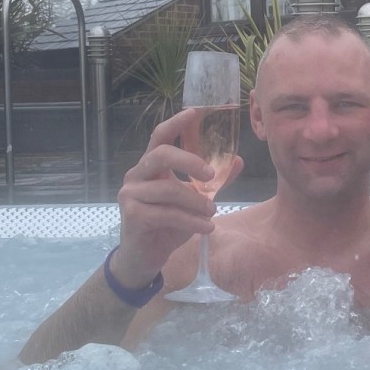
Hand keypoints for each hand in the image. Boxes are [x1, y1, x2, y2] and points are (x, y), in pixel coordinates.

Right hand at [112, 109, 243, 286]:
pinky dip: (191, 221)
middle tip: (211, 175)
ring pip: (169, 189)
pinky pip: (167, 214)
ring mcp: (131, 195)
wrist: (146, 257)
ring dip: (196, 201)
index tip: (195, 112)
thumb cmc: (168, 225)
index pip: (159, 137)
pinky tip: (206, 228)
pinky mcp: (133, 216)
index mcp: (151, 167)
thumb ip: (213, 182)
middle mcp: (136, 176)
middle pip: (161, 154)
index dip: (175, 123)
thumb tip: (238, 161)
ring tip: (212, 212)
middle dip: (189, 161)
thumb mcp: (194, 201)